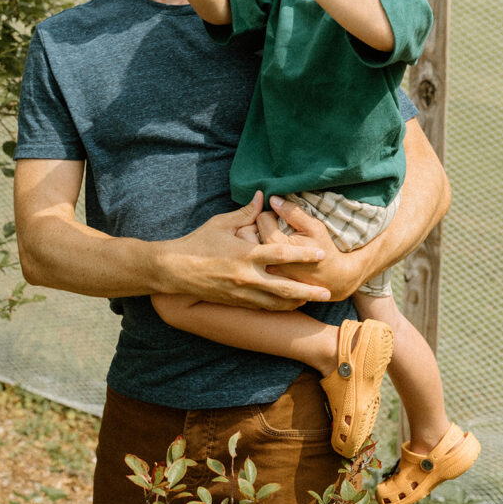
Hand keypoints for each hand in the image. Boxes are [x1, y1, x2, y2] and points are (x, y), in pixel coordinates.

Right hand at [164, 191, 331, 310]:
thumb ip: (245, 213)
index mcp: (245, 255)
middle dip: (307, 290)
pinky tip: (289, 305)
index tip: (321, 253)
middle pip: (284, 287)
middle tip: (328, 292)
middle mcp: (246, 277)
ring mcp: (241, 293)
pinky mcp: (235, 302)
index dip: (302, 254)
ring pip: (275, 302)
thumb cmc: (197, 243)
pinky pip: (262, 307)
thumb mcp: (220, 223)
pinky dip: (278, 306)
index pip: (280, 254)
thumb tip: (262, 196)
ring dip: (296, 301)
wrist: (174, 270)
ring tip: (313, 300)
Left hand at [255, 196, 368, 301]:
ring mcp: (261, 272)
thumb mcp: (314, 227)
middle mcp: (265, 260)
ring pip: (242, 248)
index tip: (280, 219)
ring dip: (250, 239)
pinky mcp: (261, 280)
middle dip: (256, 225)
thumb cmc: (323, 250)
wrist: (330, 280)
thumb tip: (273, 199)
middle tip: (271, 228)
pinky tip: (263, 254)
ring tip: (266, 240)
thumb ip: (293, 212)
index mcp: (277, 245)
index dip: (271, 214)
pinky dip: (250, 254)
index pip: (261, 218)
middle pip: (245, 233)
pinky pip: (247, 261)